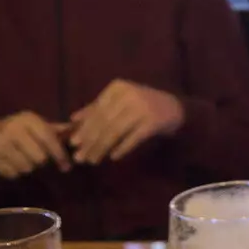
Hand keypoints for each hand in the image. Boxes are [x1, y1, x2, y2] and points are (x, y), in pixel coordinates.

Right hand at [0, 112, 70, 179]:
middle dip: (39, 161)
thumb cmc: (13, 132)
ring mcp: (0, 142)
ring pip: (27, 167)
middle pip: (40, 158)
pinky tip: (8, 163)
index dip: (60, 155)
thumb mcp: (32, 126)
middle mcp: (13, 128)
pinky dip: (13, 172)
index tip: (67, 167)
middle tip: (33, 157)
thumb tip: (77, 131)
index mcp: (27, 119)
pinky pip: (12, 174)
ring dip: (26, 167)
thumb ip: (54, 130)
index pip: (50, 139)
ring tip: (19, 159)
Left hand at [69, 80, 184, 164]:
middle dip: (90, 141)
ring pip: (115, 131)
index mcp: (117, 88)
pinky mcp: (153, 122)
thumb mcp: (119, 101)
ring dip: (102, 147)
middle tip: (80, 157)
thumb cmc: (142, 104)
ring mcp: (142, 108)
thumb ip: (96, 108)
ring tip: (93, 160)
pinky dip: (122, 148)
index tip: (73, 144)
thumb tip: (73, 120)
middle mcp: (129, 95)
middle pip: (104, 122)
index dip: (84, 128)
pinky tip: (113, 157)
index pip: (96, 111)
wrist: (175, 107)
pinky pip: (133, 138)